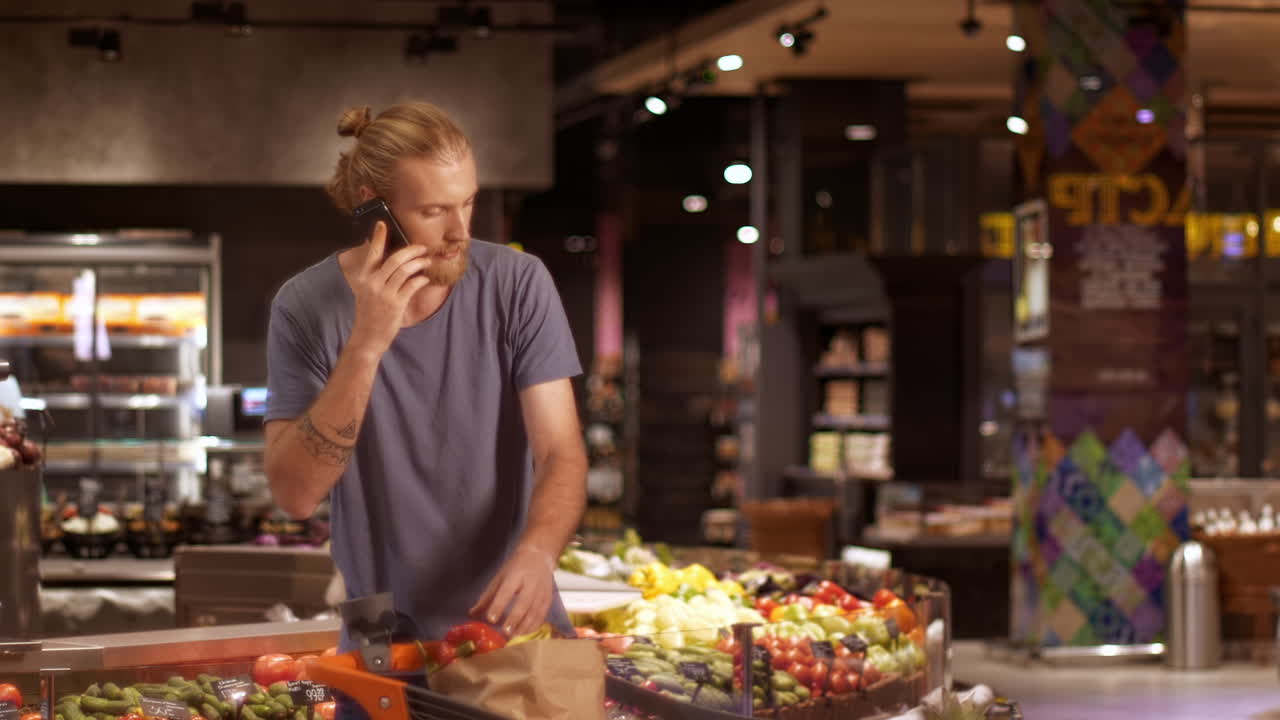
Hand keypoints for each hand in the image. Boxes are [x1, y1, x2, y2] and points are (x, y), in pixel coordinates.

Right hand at [347, 221, 431, 355]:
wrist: (366, 338)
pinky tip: (424, 279)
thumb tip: (394, 263)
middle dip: (411, 250)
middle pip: (394, 259)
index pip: (372, 253)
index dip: (378, 237)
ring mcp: (384, 293)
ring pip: (405, 270)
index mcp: (365, 278)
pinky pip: (411, 286)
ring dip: (419, 263)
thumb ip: (377, 278)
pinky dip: (420, 280)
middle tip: (422, 247)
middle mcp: (373, 283)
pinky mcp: (395, 304)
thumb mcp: (367, 293)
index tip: (383, 223)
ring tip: (427, 262)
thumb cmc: (370, 315)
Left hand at [470, 544, 555, 636]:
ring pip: (535, 611)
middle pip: (523, 602)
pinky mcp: (548, 598)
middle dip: (514, 619)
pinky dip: (534, 625)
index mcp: (515, 575)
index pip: (506, 591)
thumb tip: (472, 614)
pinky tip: (525, 633)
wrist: (539, 556)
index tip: (491, 619)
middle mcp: (530, 582)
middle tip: (505, 633)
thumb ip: (487, 597)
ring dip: (525, 626)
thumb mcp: (499, 577)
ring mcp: (542, 590)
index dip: (498, 606)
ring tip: (514, 637)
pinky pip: (542, 614)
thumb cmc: (515, 568)